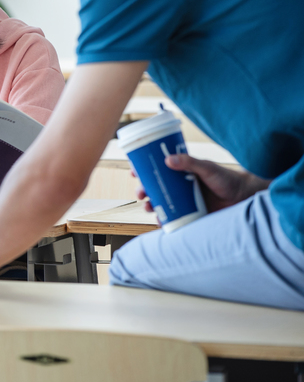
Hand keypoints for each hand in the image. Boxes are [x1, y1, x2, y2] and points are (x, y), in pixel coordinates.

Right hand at [135, 154, 269, 213]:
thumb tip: (168, 160)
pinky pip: (173, 219)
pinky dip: (165, 221)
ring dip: (151, 206)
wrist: (246, 199)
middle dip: (143, 191)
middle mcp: (180, 187)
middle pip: (155, 188)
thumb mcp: (208, 168)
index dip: (144, 170)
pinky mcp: (190, 215)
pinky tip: (161, 222)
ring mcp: (184, 201)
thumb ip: (189, 162)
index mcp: (181, 173)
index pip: (158, 169)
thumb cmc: (228, 179)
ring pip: (161, 204)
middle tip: (141, 193)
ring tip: (149, 208)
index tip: (134, 172)